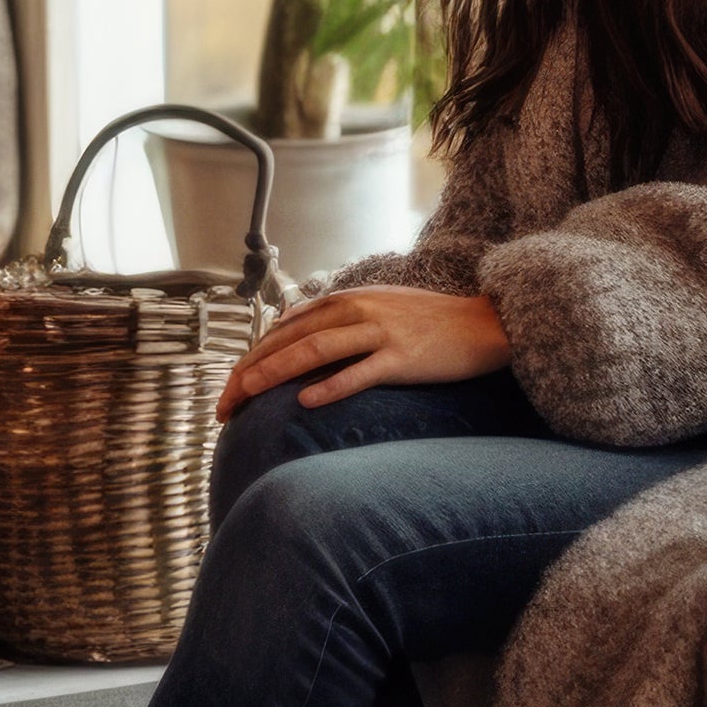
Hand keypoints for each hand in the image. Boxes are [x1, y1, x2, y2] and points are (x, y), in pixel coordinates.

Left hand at [218, 287, 512, 418]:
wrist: (482, 324)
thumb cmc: (426, 322)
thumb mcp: (375, 307)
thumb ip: (334, 318)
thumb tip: (289, 330)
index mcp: (345, 300)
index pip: (283, 330)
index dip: (250, 358)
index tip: (228, 389)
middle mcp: (356, 311)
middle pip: (289, 341)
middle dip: (250, 372)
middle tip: (224, 406)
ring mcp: (379, 333)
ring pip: (315, 351)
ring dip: (275, 373)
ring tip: (246, 395)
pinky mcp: (402, 357)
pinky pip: (361, 373)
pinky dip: (332, 387)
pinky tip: (307, 403)